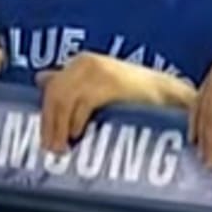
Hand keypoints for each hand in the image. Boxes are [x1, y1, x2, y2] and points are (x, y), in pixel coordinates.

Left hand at [40, 52, 179, 155]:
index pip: (50, 88)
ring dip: (59, 126)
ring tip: (62, 147)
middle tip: (51, 148)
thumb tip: (40, 79)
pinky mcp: (111, 82)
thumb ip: (72, 83)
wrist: (172, 97)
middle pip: (54, 94)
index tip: (44, 137)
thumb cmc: (135, 96)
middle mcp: (85, 63)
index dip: (45, 114)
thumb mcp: (99, 86)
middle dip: (49, 123)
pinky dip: (76, 120)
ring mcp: (98, 71)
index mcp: (80, 64)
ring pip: (63, 99)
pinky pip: (83, 102)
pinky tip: (78, 134)